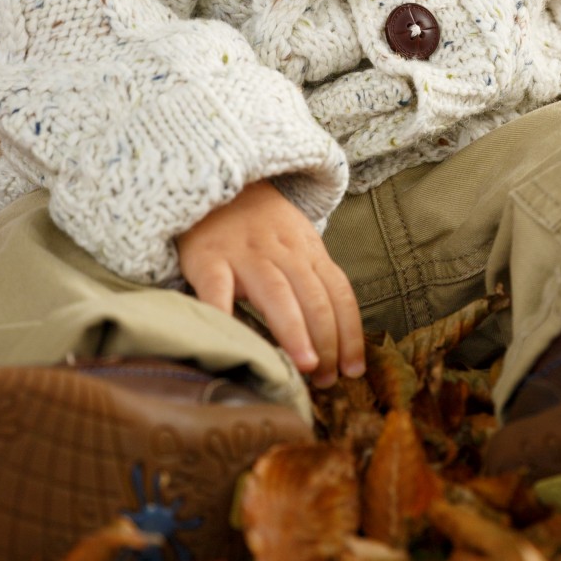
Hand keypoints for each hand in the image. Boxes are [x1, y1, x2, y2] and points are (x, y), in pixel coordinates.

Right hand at [178, 181, 364, 386]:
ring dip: (294, 331)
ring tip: (305, 366)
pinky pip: (217, 287)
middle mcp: (282, 251)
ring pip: (277, 293)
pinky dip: (224, 313)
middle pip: (314, 297)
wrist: (216, 182)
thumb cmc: (258, 226)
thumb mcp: (295, 242)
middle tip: (327, 378)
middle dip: (327, 340)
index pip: (339, 293)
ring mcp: (244, 254)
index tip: (353, 370)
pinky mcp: (207, 258)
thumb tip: (334, 342)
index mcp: (308, 250)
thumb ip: (311, 281)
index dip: (350, 333)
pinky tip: (234, 342)